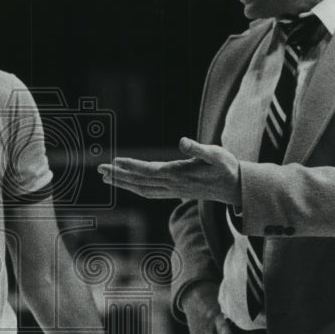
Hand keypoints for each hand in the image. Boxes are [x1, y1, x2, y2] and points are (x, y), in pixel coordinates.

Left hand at [98, 138, 241, 205]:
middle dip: (118, 176)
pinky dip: (135, 188)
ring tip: (106, 178)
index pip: (148, 171)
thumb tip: (183, 141)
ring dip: (123, 184)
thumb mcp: (216, 153)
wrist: (235, 188)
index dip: (130, 167)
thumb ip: (199, 148)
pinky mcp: (174, 192)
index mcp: (178, 174)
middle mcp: (172, 185)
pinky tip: (126, 185)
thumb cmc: (226, 167)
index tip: (114, 161)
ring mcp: (172, 190)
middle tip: (99, 169)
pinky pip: (149, 192)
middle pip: (139, 181)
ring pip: (142, 189)